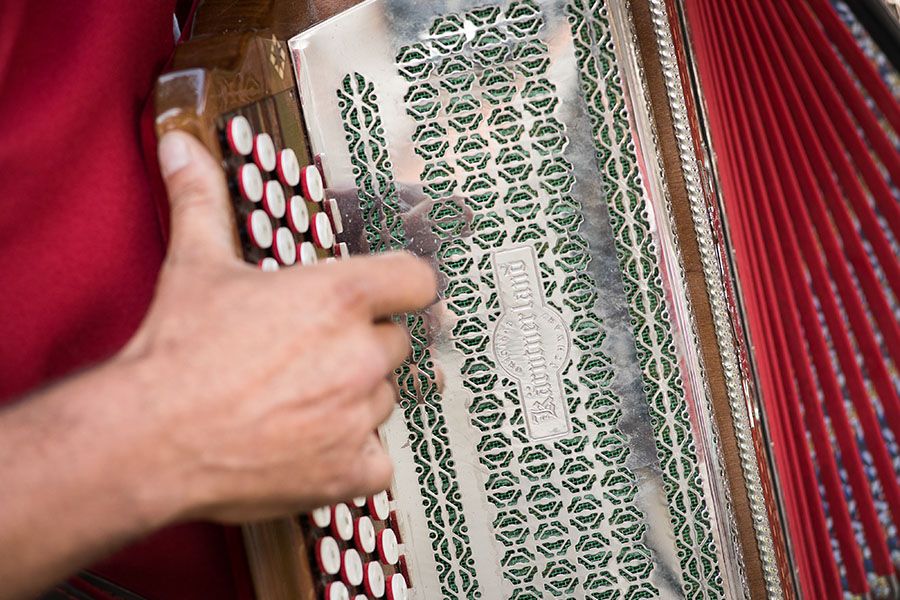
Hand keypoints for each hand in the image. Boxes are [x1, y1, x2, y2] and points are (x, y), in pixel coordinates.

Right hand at [124, 131, 435, 523]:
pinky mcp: (350, 471)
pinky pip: (379, 459)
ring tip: (297, 400)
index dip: (402, 288)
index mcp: (340, 297)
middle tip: (309, 356)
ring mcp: (359, 415)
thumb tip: (183, 148)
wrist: (149, 439)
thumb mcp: (195, 265)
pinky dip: (353, 456)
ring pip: (382, 399)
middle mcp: (360, 354)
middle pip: (394, 344)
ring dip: (353, 400)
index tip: (388, 297)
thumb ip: (202, 201)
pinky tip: (311, 444)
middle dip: (360, 347)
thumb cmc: (176, 354)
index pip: (417, 282)